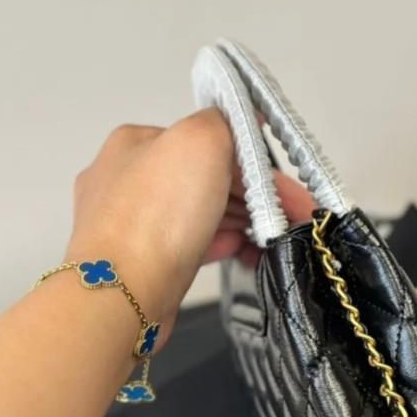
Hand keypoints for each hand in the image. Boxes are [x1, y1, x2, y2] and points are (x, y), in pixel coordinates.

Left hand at [65, 108, 314, 337]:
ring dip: (242, 221)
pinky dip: (218, 244)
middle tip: (295, 216)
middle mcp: (125, 179)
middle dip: (255, 196)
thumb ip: (226, 122)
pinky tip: (242, 251)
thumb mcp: (200, 141)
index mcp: (135, 142)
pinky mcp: (138, 262)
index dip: (253, 162)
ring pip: (199, 214)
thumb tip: (244, 121)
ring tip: (277, 237)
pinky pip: (188, 245)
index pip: (207, 143)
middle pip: (206, 179)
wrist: (122, 296)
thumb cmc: (158, 213)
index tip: (287, 186)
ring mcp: (128, 224)